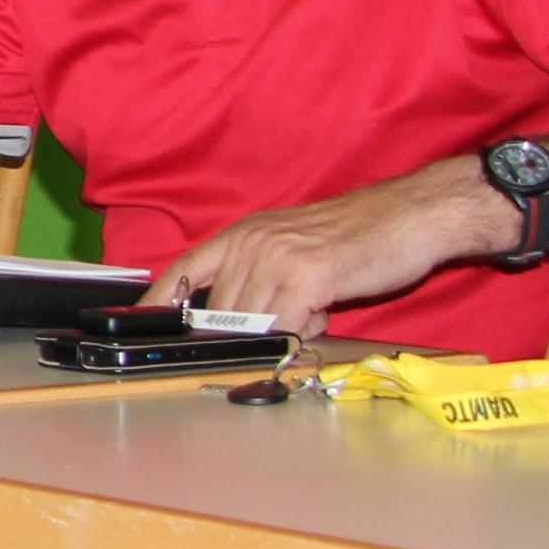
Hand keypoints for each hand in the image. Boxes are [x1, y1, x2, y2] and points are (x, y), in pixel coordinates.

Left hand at [149, 170, 503, 337]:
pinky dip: (304, 331)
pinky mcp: (307, 277)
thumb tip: (246, 322)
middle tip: (295, 315)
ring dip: (284, 329)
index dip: (159, 297)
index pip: (185, 267)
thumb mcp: (296, 247)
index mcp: (245, 234)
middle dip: (248, 330)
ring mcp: (277, 259)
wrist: (411, 216)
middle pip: (221, 309)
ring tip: (318, 306)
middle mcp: (253, 243)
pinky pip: (286, 326)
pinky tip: (327, 308)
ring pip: (253, 322)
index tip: (136, 320)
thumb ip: (264, 279)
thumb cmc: (360, 236)